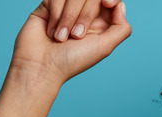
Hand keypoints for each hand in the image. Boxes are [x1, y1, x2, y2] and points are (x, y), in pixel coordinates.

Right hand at [10, 0, 130, 86]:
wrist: (41, 65)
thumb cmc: (72, 60)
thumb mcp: (104, 47)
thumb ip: (121, 28)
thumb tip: (120, 6)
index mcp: (101, 24)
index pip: (110, 1)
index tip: (107, 3)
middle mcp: (85, 15)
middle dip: (86, 15)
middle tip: (76, 35)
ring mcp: (66, 9)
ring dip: (68, 17)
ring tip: (61, 38)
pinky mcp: (49, 5)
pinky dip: (56, 15)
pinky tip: (51, 31)